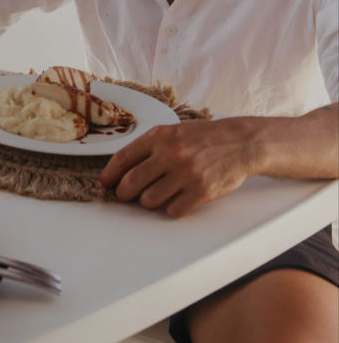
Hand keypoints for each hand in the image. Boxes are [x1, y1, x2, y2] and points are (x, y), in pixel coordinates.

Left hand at [96, 119, 257, 217]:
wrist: (240, 143)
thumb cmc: (202, 138)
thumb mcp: (171, 132)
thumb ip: (147, 148)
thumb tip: (119, 171)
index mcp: (158, 137)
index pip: (122, 159)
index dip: (108, 175)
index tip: (102, 184)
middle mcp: (170, 154)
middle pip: (131, 183)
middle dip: (123, 193)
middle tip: (125, 195)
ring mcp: (186, 174)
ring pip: (149, 201)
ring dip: (148, 202)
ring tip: (156, 194)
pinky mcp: (201, 191)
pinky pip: (172, 210)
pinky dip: (170, 209)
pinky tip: (176, 199)